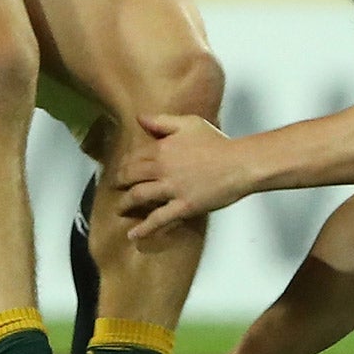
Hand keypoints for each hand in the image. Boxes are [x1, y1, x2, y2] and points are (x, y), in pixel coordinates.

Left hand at [119, 114, 251, 241]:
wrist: (238, 163)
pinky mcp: (182, 207)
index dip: (124, 164)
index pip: (134, 157)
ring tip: (119, 209)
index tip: (119, 169)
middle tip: (115, 188)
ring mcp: (171, 189)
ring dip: (125, 204)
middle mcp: (161, 169)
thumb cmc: (216, 142)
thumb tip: (139, 119)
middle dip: (119, 183)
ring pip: (139, 196)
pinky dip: (144, 228)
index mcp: (162, 148)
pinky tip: (132, 235)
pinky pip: (158, 219)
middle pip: (131, 176)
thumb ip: (162, 121)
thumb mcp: (189, 123)